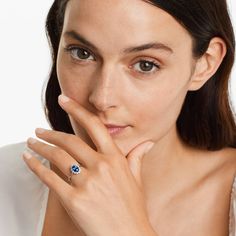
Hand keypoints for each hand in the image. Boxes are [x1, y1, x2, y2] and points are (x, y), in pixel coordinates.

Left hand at [23, 94, 155, 235]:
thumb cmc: (132, 208)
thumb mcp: (137, 179)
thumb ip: (137, 157)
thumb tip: (148, 142)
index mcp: (115, 159)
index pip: (94, 126)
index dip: (77, 110)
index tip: (64, 100)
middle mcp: (101, 167)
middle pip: (70, 141)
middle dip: (51, 133)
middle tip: (39, 130)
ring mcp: (87, 183)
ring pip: (57, 156)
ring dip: (40, 147)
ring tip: (31, 143)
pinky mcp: (74, 200)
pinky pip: (50, 178)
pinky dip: (36, 167)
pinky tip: (29, 160)